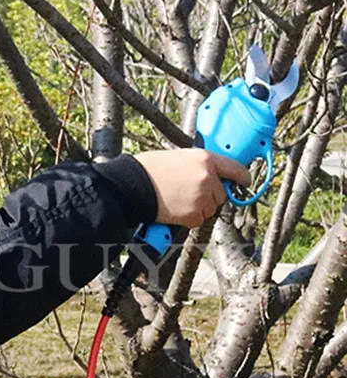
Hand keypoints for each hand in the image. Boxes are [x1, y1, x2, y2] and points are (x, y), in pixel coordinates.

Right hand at [134, 149, 251, 228]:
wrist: (133, 185)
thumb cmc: (149, 169)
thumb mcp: (177, 157)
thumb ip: (197, 165)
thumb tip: (208, 174)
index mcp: (204, 159)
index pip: (235, 168)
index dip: (241, 176)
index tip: (244, 181)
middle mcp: (208, 178)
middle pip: (221, 193)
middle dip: (209, 195)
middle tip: (187, 191)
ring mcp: (202, 198)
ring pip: (210, 208)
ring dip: (198, 207)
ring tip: (177, 198)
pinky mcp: (194, 215)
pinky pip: (198, 219)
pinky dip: (188, 217)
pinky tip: (174, 207)